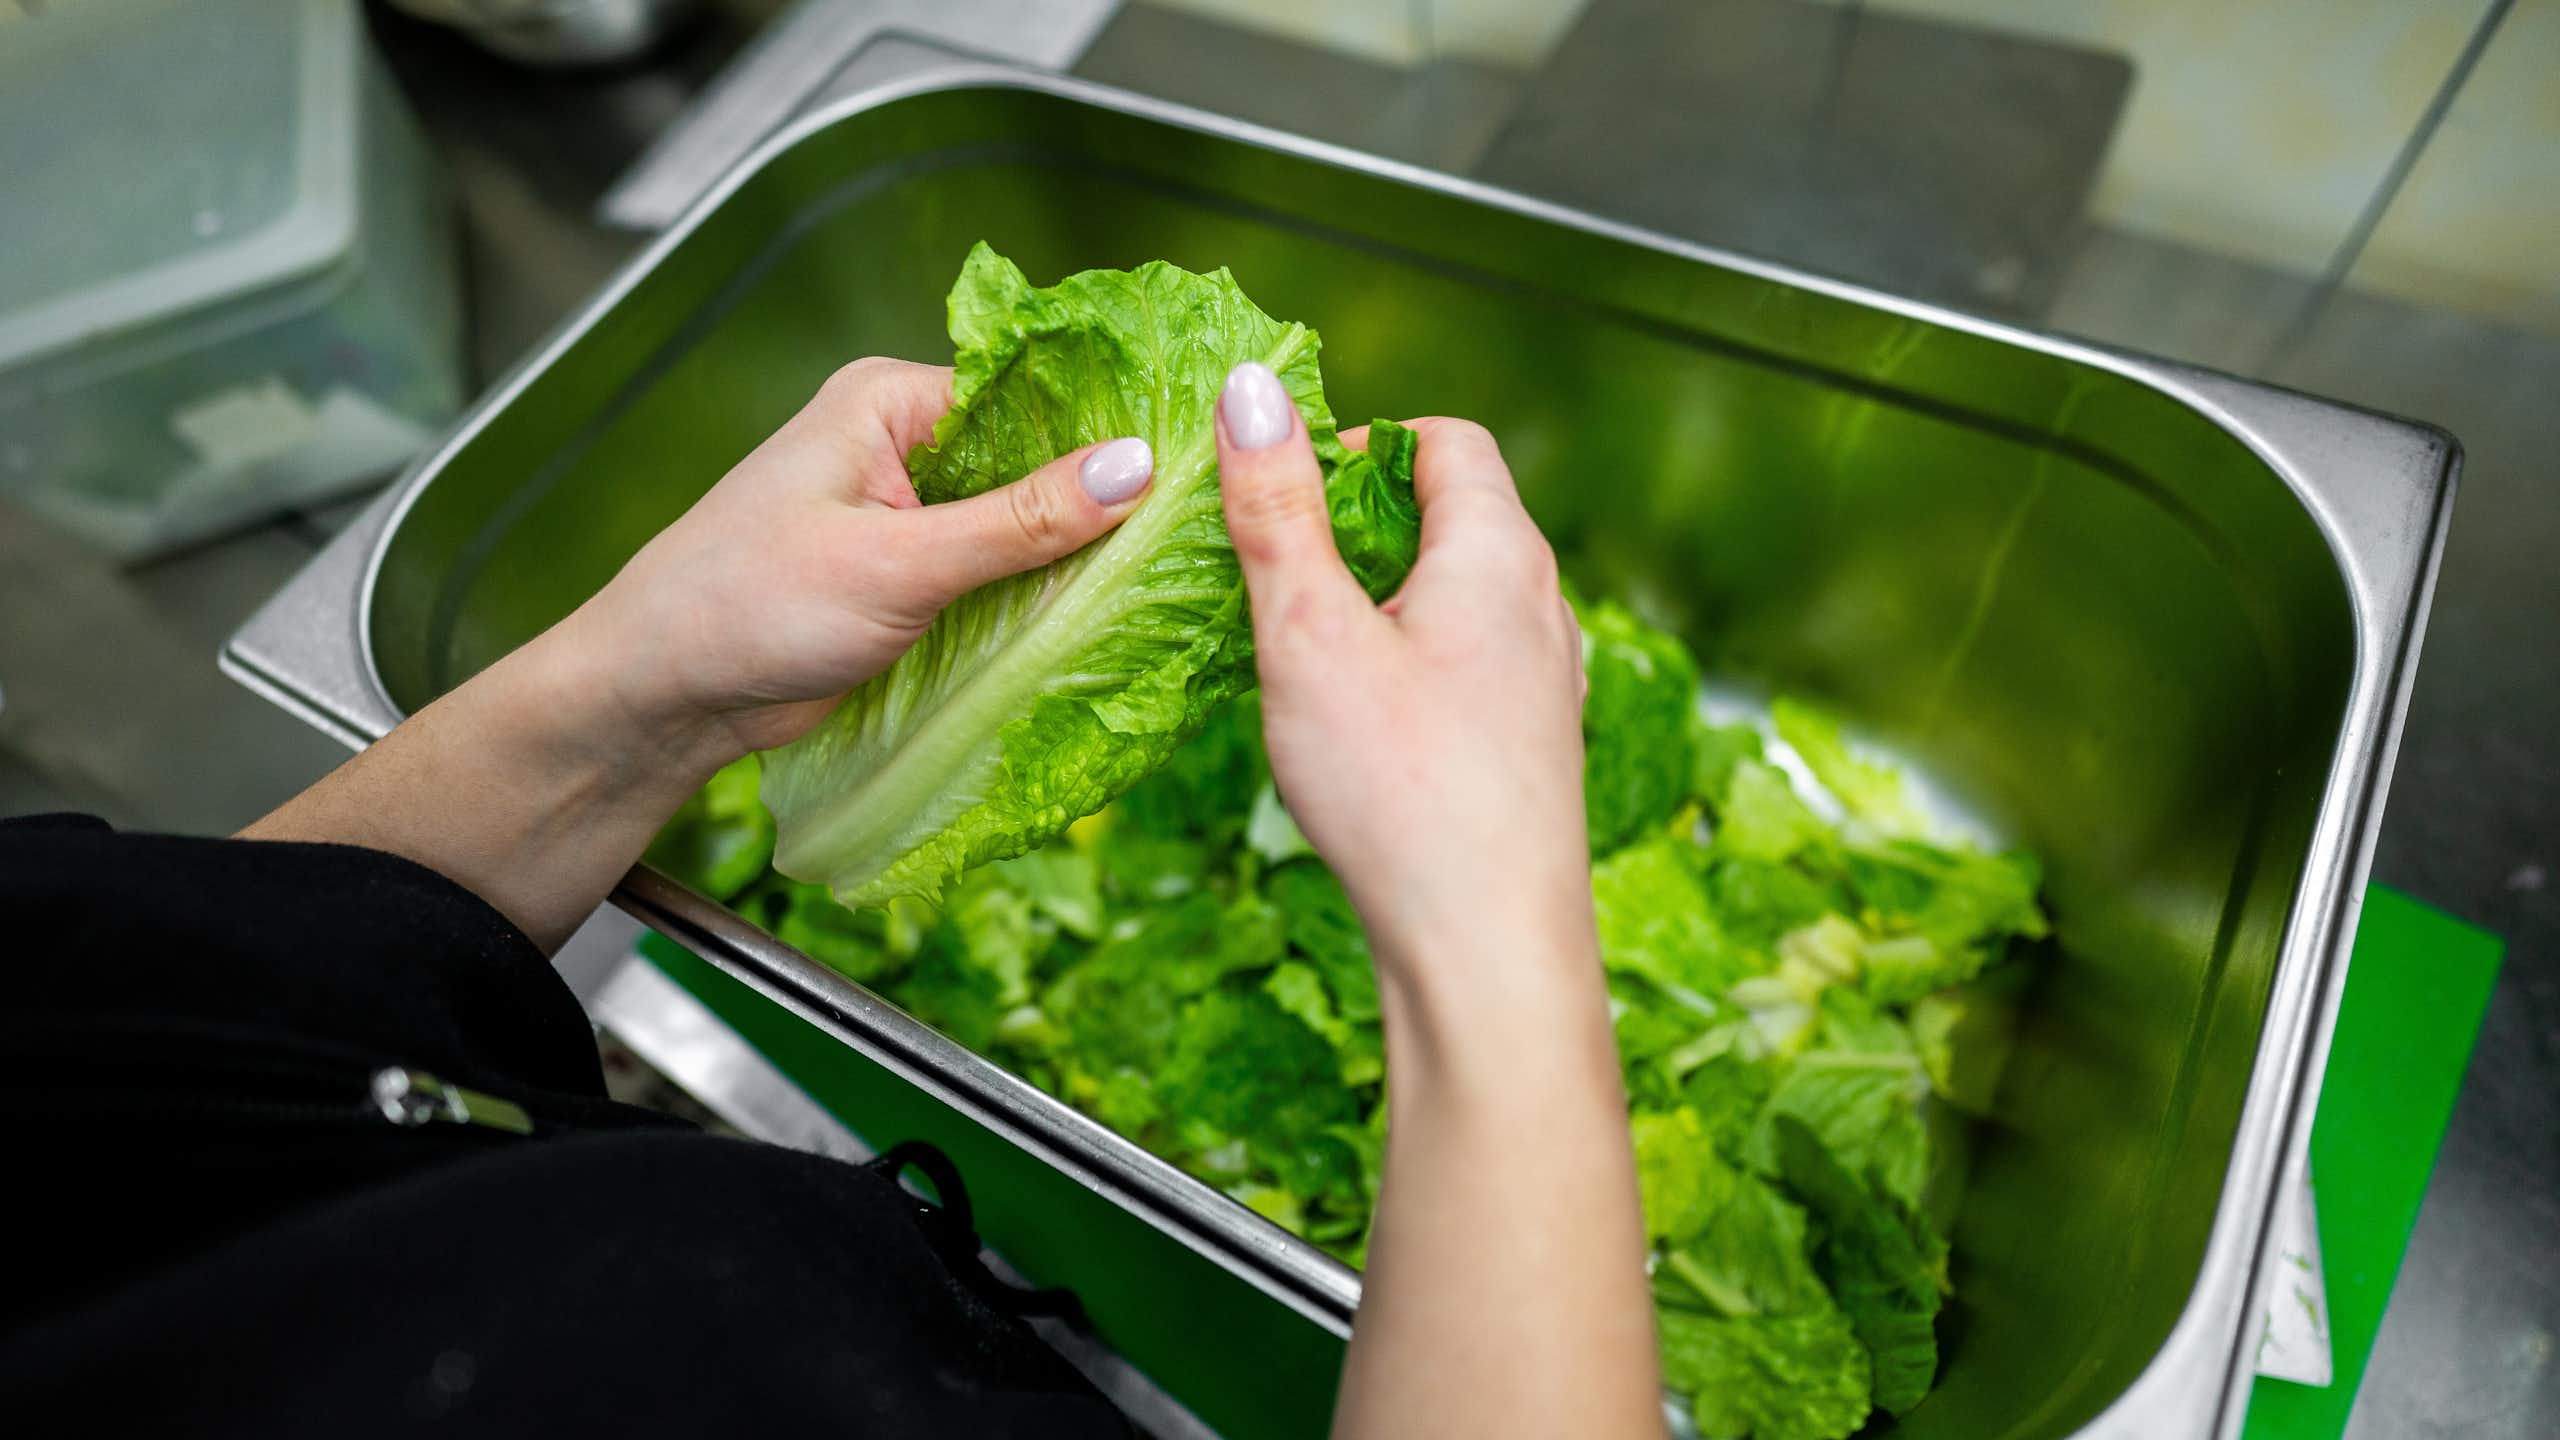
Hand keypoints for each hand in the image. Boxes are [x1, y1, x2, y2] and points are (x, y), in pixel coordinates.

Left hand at [560, 356, 1156, 770]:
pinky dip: (1039, 599)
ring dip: (1073, 559)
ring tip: (1169, 580)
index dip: (1108, 431)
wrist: (662, 696)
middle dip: (1100, 502)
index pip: (1031, 395)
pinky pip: (998, 577)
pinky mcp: (911, 580)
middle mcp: (904, 445)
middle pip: (1035, 461)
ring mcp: (909, 516)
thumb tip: (1135, 468)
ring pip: (1023, 526)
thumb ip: (1019, 522)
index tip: (1195, 466)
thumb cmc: (746, 606)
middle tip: (1197, 534)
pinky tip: (1102, 619)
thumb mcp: (897, 564)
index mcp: (891, 402)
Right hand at [1213, 362, 1594, 1005]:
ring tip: (1305, 649)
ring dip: (1383, 601)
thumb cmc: (1403, 790)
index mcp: (1498, 553)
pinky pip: (1470, 668)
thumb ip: (1278, 509)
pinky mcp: (1534, 748)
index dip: (1361, 443)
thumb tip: (1252, 393)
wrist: (1486, 948)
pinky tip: (1358, 723)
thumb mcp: (1309, 632)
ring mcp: (1548, 681)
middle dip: (1359, 525)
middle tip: (1276, 570)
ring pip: (1460, 599)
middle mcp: (1542, 606)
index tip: (1287, 487)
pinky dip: (1410, 665)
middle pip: (1454, 516)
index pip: (1445, 440)